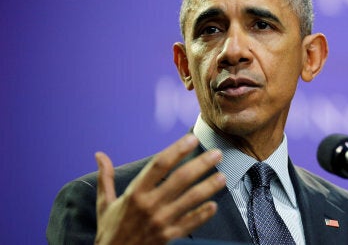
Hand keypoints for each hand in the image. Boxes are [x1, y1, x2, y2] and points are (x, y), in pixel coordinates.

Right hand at [94, 134, 226, 244]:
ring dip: (208, 187)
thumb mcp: (104, 204)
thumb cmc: (110, 230)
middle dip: (201, 164)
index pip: (159, 165)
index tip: (191, 139)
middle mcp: (149, 205)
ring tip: (222, 176)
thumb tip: (99, 155)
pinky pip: (190, 224)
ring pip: (190, 200)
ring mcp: (161, 222)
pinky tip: (214, 205)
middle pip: (180, 179)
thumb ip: (105, 178)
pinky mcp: (169, 237)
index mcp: (134, 193)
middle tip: (217, 153)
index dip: (177, 150)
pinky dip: (203, 214)